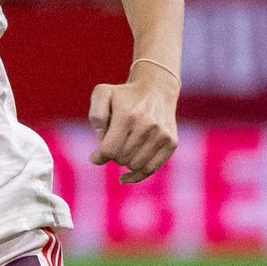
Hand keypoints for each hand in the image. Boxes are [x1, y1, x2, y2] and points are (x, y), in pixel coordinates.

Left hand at [89, 66, 178, 183]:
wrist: (156, 90)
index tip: (95, 156)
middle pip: (121, 159)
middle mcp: (147, 126)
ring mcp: (161, 135)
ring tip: (124, 149)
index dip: (98, 157)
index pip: (109, 150)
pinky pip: (151, 169)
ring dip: (125, 162)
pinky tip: (126, 176)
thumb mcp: (102, 94)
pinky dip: (136, 175)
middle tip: (112, 145)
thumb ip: (96, 115)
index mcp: (127, 116)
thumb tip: (101, 141)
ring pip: (135, 166)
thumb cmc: (124, 95)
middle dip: (112, 155)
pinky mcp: (171, 143)